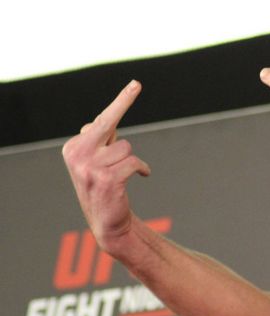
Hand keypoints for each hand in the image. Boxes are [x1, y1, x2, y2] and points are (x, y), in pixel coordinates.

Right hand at [62, 80, 149, 252]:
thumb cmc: (104, 186)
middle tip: (136, 84)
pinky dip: (141, 168)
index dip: (120, 102)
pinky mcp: (106, 180)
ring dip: (131, 160)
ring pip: (126, 147)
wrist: (107, 221)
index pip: (101, 121)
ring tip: (123, 174)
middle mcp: (77, 155)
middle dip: (122, 103)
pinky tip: (141, 175)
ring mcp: (90, 168)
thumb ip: (99, 142)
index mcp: (73, 148)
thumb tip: (100, 123)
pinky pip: (133, 163)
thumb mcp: (96, 161)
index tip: (135, 84)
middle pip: (109, 124)